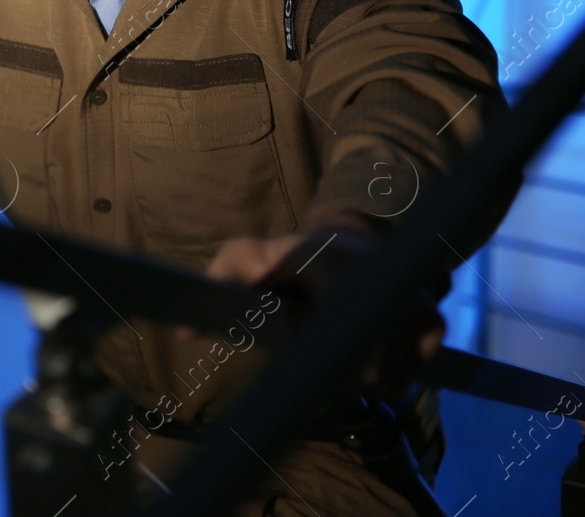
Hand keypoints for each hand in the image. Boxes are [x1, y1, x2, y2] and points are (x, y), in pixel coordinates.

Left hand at [194, 226, 445, 399]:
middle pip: (362, 373)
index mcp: (338, 267)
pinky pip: (410, 375)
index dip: (323, 367)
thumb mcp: (245, 255)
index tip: (309, 374)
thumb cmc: (287, 255)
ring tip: (336, 349)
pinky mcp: (434, 322)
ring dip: (359, 378)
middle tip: (316, 360)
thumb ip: (218, 283)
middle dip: (336, 377)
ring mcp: (417, 304)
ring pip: (385, 380)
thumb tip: (185, 333)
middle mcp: (386, 286)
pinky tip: (366, 352)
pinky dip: (389, 375)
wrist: (349, 239)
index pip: (340, 338)